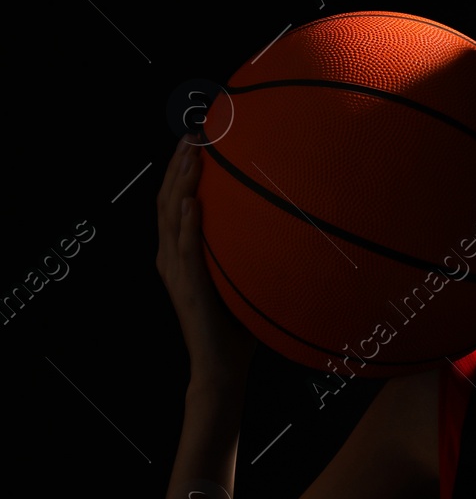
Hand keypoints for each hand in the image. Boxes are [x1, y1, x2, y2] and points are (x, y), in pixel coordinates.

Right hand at [155, 134, 256, 386]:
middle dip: (178, 164)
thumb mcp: (243, 276)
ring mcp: (175, 271)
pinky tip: (192, 204)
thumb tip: (285, 222)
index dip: (181, 168)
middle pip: (167, 199)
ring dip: (180, 183)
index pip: (175, 200)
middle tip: (191, 132)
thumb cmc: (237, 323)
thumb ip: (250, 249)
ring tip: (189, 154)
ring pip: (170, 217)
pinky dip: (186, 225)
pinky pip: (185, 251)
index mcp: (180, 251)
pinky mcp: (187, 288)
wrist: (222, 366)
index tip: (195, 137)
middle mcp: (170, 256)